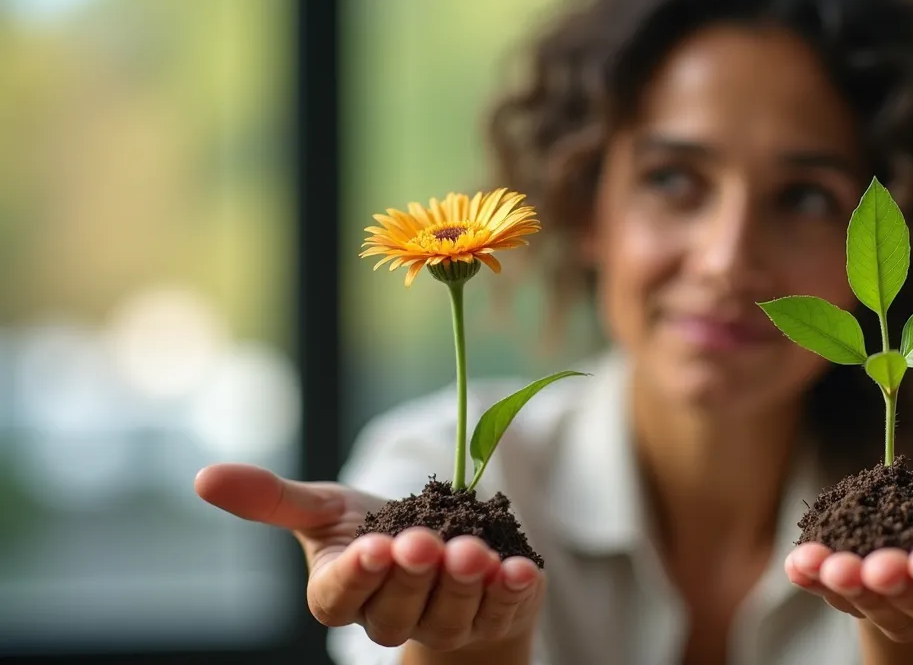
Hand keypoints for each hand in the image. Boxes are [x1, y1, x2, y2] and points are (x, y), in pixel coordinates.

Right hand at [194, 464, 544, 651]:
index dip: (356, 577)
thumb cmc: (371, 531)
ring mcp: (445, 623)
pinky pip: (503, 611)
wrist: (439, 552)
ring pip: (450, 615)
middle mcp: (391, 618)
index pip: (339, 598)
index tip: (373, 546)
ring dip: (463, 585)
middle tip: (426, 543)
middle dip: (413, 576)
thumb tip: (203, 478)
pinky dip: (513, 590)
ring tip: (473, 551)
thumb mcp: (325, 508)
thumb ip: (273, 498)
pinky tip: (521, 567)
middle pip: (398, 609)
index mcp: (342, 594)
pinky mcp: (493, 615)